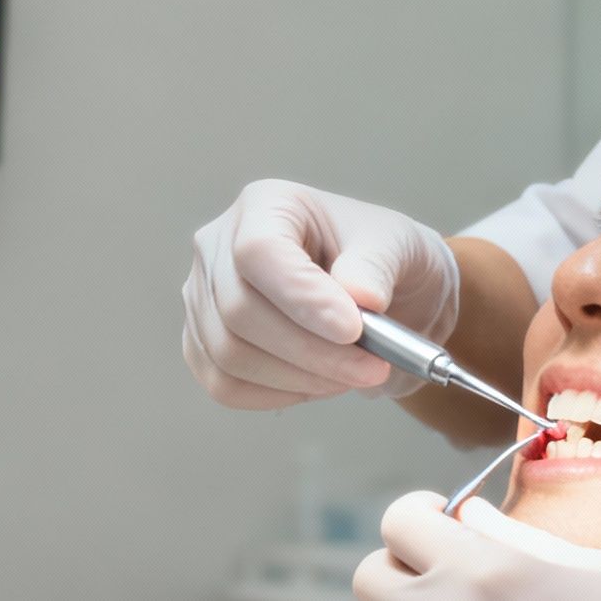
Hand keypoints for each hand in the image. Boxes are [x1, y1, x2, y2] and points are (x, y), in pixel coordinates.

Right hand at [182, 180, 459, 407]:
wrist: (376, 297)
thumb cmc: (379, 261)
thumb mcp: (398, 247)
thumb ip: (378, 266)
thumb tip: (360, 296)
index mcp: (265, 205)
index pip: (258, 251)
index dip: (302, 298)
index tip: (353, 330)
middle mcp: (219, 245)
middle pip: (239, 311)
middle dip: (312, 351)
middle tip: (371, 367)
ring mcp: (204, 296)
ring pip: (230, 354)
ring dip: (300, 378)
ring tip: (350, 373)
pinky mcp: (203, 342)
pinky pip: (224, 384)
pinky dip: (277, 394)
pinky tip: (317, 382)